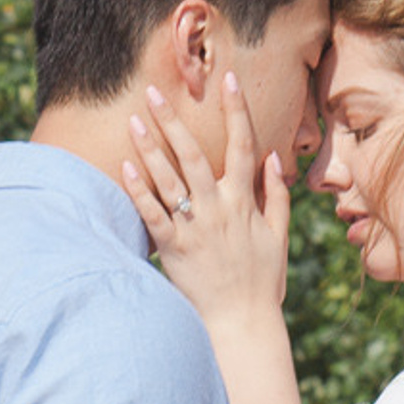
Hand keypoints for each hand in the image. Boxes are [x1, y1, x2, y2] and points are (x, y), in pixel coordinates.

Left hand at [120, 73, 290, 327]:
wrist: (242, 325)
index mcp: (245, 201)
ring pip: (169, 179)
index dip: (237, 110)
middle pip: (194, 154)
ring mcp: (195, 228)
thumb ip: (277, 195)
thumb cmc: (263, 282)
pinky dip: (139, 191)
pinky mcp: (174, 249)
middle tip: (153, 91)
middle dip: (174, 120)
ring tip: (133, 120)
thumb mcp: (278, 237)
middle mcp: (219, 208)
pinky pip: (153, 215)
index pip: (243, 145)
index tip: (229, 78)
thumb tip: (273, 158)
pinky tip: (125, 167)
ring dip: (150, 147)